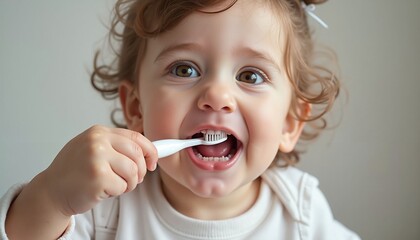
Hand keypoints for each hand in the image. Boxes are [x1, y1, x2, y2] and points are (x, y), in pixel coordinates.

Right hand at [42, 125, 157, 215]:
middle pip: (137, 154)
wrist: (51, 191)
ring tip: (114, 185)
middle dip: (140, 171)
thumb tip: (148, 151)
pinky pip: (123, 187)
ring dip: (129, 183)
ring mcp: (97, 159)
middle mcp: (97, 142)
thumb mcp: (92, 148)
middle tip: (133, 180)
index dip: (150, 151)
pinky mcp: (98, 178)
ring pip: (133, 172)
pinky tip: (102, 190)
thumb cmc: (73, 171)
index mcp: (98, 132)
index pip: (135, 137)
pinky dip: (117, 192)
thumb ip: (116, 146)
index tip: (153, 162)